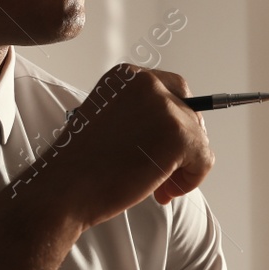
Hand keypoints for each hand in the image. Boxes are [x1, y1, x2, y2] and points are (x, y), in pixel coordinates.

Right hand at [25, 64, 212, 228]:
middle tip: (162, 175)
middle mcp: (147, 83)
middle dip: (183, 145)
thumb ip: (139, 116)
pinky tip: (162, 192)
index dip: (173, 122)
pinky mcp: (178, 134)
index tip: (158, 149)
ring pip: (198, 137)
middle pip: (190, 111)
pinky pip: (204, 159)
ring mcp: (164, 106)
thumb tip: (177, 131)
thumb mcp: (108, 121)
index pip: (173, 90)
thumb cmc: (81, 165)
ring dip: (184, 167)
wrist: (64, 188)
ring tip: (159, 188)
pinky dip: (191, 180)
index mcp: (126, 77)